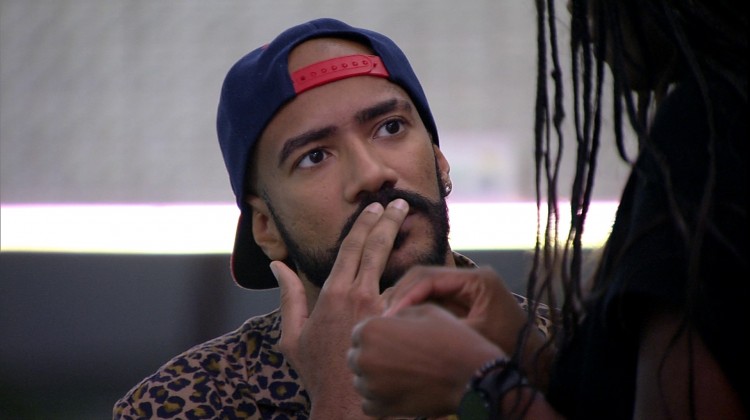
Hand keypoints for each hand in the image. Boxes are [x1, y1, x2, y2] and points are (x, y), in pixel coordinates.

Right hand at [272, 199, 408, 418]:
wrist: (344, 404)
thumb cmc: (317, 371)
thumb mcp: (292, 335)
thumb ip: (289, 296)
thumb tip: (278, 266)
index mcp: (333, 294)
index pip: (351, 248)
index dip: (364, 224)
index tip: (374, 208)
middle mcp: (359, 295)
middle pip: (376, 248)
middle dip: (388, 221)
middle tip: (399, 203)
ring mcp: (381, 309)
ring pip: (396, 267)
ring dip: (404, 242)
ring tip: (411, 222)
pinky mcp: (397, 323)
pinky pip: (410, 294)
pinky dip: (418, 276)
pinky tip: (429, 262)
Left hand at [349, 303, 504, 416]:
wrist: (472, 374)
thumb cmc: (451, 339)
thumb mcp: (425, 310)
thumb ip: (398, 313)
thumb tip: (386, 320)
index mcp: (371, 329)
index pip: (360, 332)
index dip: (378, 335)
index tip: (395, 340)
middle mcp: (365, 357)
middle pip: (357, 356)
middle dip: (373, 356)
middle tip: (399, 358)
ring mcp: (371, 386)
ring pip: (361, 380)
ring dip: (375, 378)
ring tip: (402, 374)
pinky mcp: (381, 408)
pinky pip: (368, 403)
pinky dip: (380, 398)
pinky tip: (399, 390)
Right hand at [386, 266, 551, 388]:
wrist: (531, 365)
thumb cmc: (507, 353)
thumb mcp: (470, 338)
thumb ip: (437, 326)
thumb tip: (399, 323)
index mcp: (478, 279)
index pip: (429, 276)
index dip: (405, 295)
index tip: (388, 316)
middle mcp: (470, 278)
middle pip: (422, 277)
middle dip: (399, 296)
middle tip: (381, 318)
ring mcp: (464, 289)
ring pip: (423, 288)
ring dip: (403, 303)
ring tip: (386, 323)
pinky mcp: (460, 302)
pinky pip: (429, 300)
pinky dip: (413, 310)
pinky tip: (399, 326)